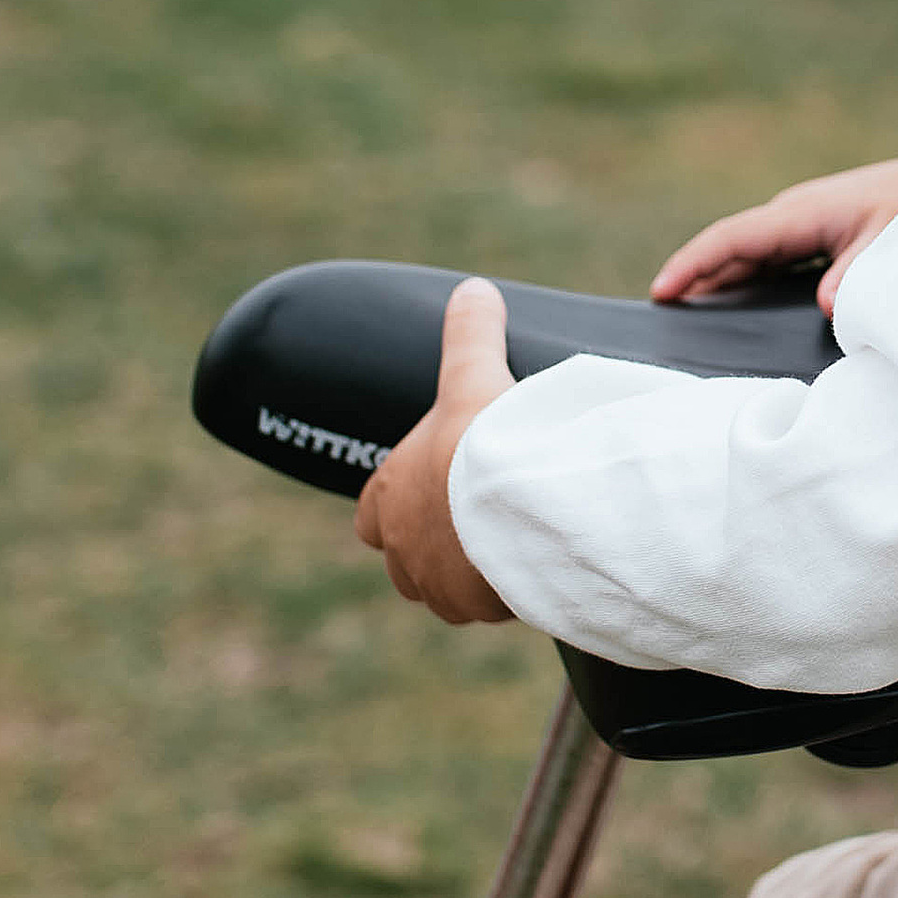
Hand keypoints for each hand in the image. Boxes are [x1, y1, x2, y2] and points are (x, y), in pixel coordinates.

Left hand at [354, 278, 517, 621]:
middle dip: (430, 545)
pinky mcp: (473, 607)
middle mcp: (401, 545)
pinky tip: (526, 571)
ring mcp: (435, 582)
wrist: (519, 504)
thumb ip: (471, 333)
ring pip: (440, 589)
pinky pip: (480, 608)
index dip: (396, 503)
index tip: (429, 493)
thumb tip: (473, 289)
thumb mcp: (474, 376)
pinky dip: (498, 594)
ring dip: (463, 574)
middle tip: (472, 523)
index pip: (372, 512)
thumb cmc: (484, 440)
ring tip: (503, 549)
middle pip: (403, 558)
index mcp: (390, 493)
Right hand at [650, 156, 897, 318]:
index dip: (694, 265)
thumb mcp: (894, 243)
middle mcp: (797, 213)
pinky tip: (740, 305)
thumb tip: (824, 308)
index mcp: (804, 212)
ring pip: (749, 253)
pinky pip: (772, 258)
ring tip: (685, 314)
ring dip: (718, 279)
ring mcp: (808, 221)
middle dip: (694, 277)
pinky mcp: (822, 231)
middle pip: (732, 248)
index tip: (661, 292)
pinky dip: (747, 278)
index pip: (733, 238)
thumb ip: (857, 275)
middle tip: (658, 318)